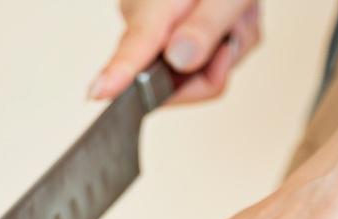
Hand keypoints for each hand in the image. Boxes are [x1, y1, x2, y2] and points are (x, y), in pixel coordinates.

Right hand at [89, 0, 260, 103]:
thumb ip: (207, 25)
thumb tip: (180, 61)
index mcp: (152, 6)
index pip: (136, 42)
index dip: (121, 70)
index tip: (101, 90)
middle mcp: (143, 25)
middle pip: (175, 79)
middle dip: (218, 60)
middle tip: (237, 22)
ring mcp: (154, 39)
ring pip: (197, 75)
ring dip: (228, 49)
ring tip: (233, 14)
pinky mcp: (167, 47)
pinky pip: (204, 70)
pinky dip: (227, 48)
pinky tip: (228, 22)